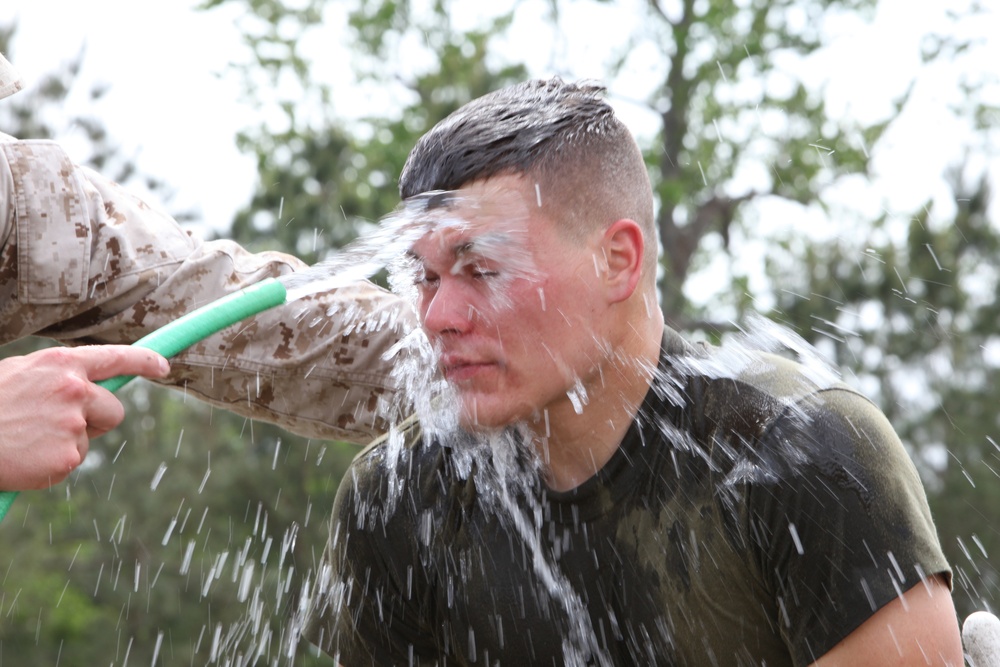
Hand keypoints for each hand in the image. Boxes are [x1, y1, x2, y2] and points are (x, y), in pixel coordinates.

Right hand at [0, 345, 169, 490]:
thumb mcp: (20, 375)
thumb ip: (58, 377)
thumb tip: (90, 382)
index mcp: (61, 364)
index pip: (115, 357)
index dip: (144, 362)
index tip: (163, 367)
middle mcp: (74, 389)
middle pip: (114, 410)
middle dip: (96, 419)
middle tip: (57, 424)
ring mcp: (73, 423)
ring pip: (91, 437)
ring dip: (70, 441)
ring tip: (30, 438)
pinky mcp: (69, 456)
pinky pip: (74, 460)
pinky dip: (55, 462)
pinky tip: (28, 455)